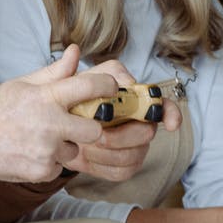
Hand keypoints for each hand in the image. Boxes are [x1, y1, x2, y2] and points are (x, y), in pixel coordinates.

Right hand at [0, 46, 116, 182]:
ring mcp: (46, 151)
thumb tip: (75, 52)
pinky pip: (59, 167)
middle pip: (94, 130)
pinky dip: (49, 162)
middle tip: (73, 124)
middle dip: (88, 127)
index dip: (107, 86)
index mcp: (46, 98)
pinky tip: (32, 152)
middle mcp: (49, 124)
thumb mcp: (22, 84)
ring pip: (74, 150)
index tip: (113, 88)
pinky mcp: (41, 171)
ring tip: (41, 139)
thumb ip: (53, 72)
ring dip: (64, 146)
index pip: (89, 87)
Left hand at [57, 59, 178, 182]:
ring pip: (133, 155)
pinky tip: (87, 158)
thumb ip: (66, 70)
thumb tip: (73, 51)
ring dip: (105, 153)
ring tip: (83, 145)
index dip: (170, 113)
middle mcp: (138, 121)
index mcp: (130, 98)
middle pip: (146, 133)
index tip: (170, 124)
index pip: (161, 104)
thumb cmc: (65, 104)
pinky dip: (102, 167)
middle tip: (95, 134)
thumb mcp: (61, 85)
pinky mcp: (123, 165)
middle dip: (119, 136)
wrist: (53, 132)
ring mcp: (133, 145)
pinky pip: (122, 171)